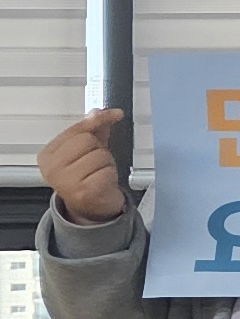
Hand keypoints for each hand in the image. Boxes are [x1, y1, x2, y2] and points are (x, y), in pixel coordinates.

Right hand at [38, 106, 127, 226]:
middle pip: (88, 140)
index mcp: (48, 154)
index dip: (97, 120)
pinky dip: (111, 176)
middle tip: (95, 163)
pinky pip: (107, 171)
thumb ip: (93, 129)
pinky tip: (102, 183)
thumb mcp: (87, 150)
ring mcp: (65, 181)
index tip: (113, 114)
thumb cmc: (89, 177)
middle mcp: (52, 168)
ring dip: (107, 164)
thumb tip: (98, 111)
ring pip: (100, 155)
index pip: (76, 129)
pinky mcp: (83, 192)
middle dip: (99, 149)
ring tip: (98, 174)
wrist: (92, 207)